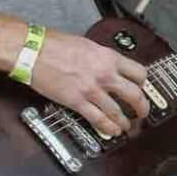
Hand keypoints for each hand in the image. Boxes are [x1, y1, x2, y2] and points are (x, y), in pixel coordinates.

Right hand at [27, 30, 151, 138]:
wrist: (33, 51)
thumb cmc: (54, 44)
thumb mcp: (87, 45)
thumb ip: (102, 58)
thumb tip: (109, 66)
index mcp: (108, 57)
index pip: (139, 72)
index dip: (143, 84)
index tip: (142, 88)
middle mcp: (105, 74)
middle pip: (135, 95)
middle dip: (142, 108)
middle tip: (142, 112)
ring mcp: (92, 90)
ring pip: (118, 112)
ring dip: (124, 122)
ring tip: (126, 126)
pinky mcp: (77, 102)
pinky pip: (98, 119)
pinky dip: (108, 128)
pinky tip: (111, 131)